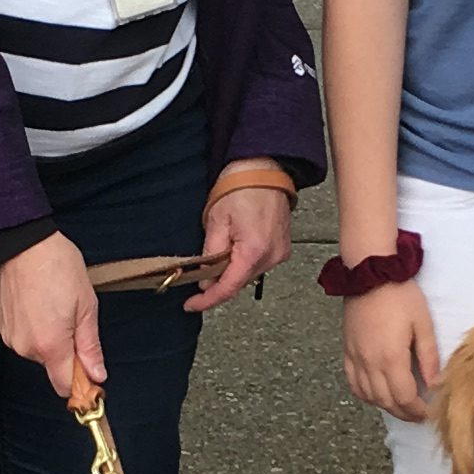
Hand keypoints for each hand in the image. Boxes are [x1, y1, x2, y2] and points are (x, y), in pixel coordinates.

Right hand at [0, 231, 102, 396]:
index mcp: (51, 346)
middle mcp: (26, 347)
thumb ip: (90, 346)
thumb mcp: (86, 306)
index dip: (80, 383)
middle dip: (67, 352)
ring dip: (50, 338)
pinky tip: (39, 304)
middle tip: (74, 319)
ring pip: (38, 352)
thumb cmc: (58, 267)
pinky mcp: (2, 325)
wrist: (22, 242)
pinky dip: (35, 328)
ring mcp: (11, 337)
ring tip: (54, 306)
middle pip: (52, 367)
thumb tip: (96, 375)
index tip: (90, 373)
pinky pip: (25, 338)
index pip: (64, 386)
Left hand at [188, 178, 292, 313]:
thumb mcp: (216, 221)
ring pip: (248, 274)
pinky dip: (243, 261)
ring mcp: (280, 253)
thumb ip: (210, 255)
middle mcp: (272, 256)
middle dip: (217, 281)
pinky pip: (258, 264)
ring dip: (231, 269)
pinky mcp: (282, 248)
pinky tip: (235, 246)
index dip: (207, 300)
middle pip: (238, 282)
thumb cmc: (241, 187)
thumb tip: (206, 280)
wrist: (264, 169)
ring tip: (221, 246)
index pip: (228, 288)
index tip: (191, 305)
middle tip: (199, 271)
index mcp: (254, 251)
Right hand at [342, 276, 439, 420]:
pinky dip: (366, 394)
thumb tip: (434, 384)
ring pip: (368, 396)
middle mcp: (370, 363)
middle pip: (386, 402)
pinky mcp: (347, 351)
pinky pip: (353, 383)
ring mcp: (355, 358)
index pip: (404, 398)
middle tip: (418, 414)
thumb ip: (428, 357)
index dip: (417, 411)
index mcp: (391, 358)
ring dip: (385, 406)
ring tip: (401, 405)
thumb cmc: (400, 295)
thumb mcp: (423, 324)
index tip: (428, 413)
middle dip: (404, 413)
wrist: (370, 274)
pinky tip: (377, 393)